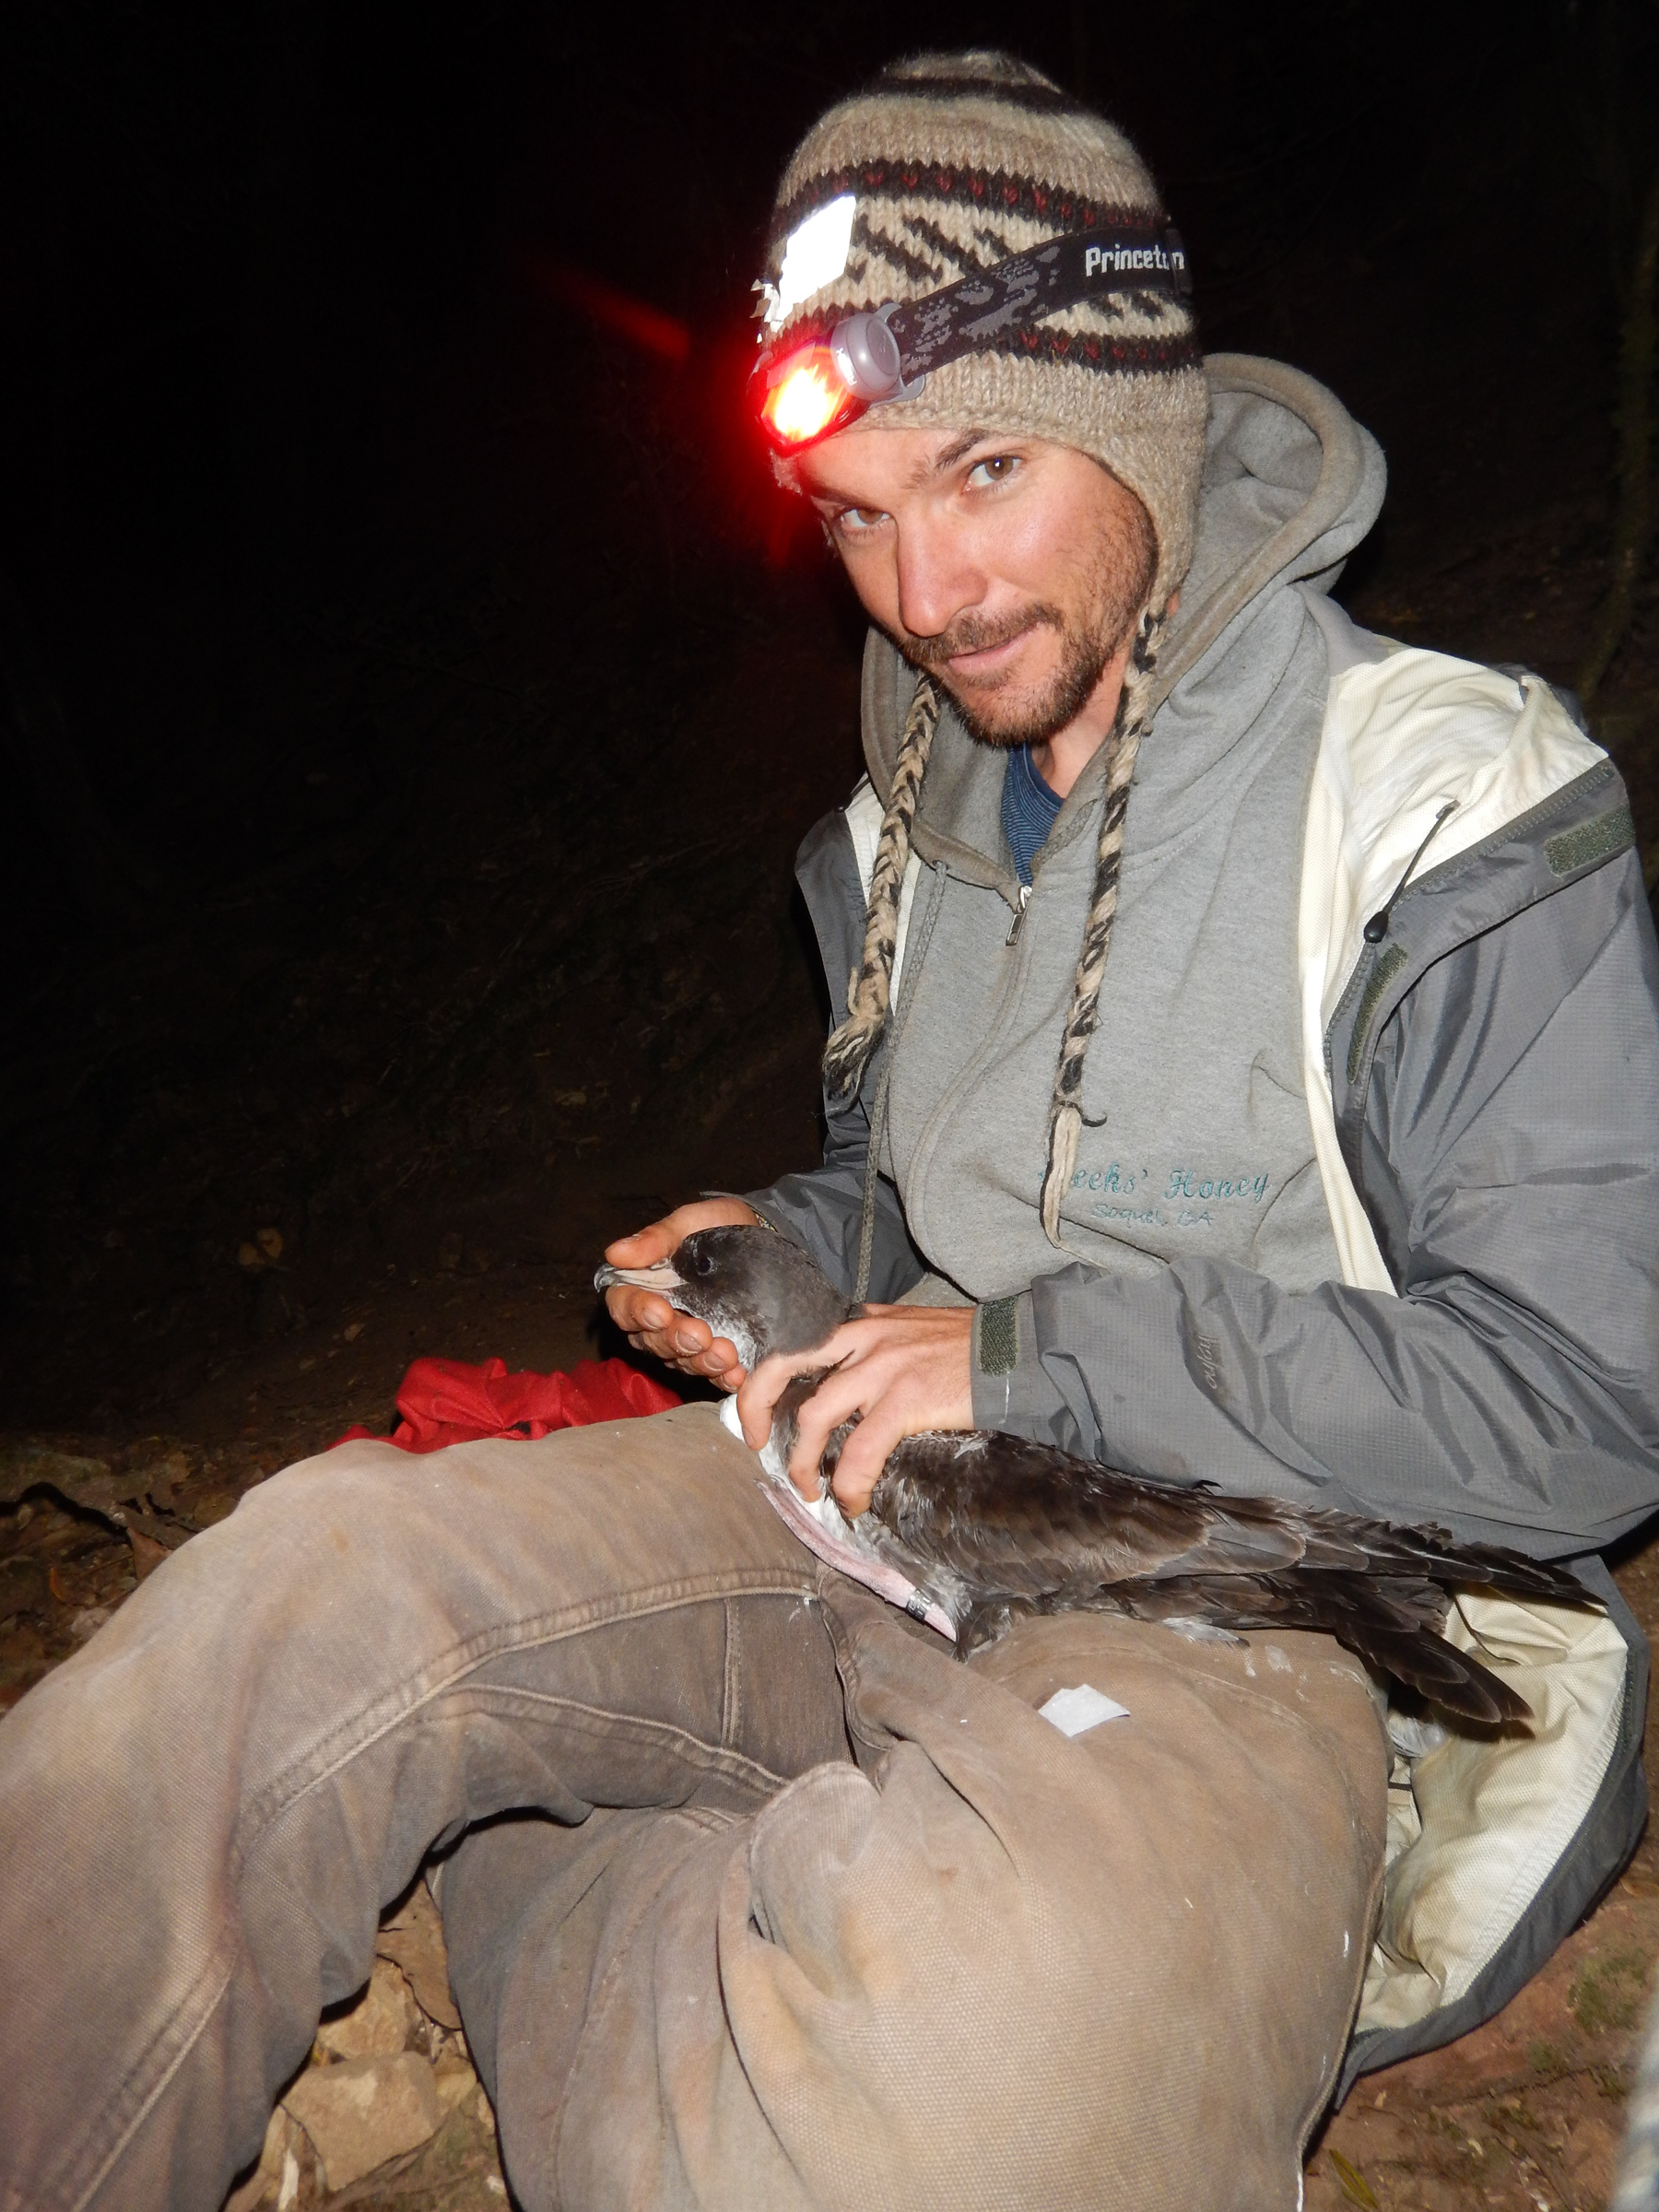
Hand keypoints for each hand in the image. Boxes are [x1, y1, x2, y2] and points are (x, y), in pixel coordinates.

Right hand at [601, 1199, 757, 1387]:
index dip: (638, 1312)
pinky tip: (738, 1375)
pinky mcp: (716, 1355)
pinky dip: (724, 1378)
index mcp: (644, 1287)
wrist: (763, 1237)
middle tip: (701, 1334)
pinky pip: (713, 1374)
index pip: (624, 1306)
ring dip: (701, 1361)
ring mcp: (687, 1341)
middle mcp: (659, 1320)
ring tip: (726, 1354)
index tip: (661, 1311)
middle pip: (652, 1340)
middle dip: (676, 1340)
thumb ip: (657, 1239)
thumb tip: (615, 1253)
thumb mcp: (690, 1222)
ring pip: (681, 1361)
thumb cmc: (717, 1226)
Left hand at [738, 1305, 973, 1515]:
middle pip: (784, 1365)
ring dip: (802, 1462)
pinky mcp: (904, 1400)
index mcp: (861, 1322)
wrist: (1016, 1350)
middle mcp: (861, 1337)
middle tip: (754, 1443)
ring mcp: (881, 1368)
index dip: (766, 1376)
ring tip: (812, 1489)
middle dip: (755, 1406)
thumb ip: (876, 1338)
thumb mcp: (911, 1324)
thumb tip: (850, 1363)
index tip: (758, 1409)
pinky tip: (855, 1501)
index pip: (796, 1341)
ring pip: (814, 1417)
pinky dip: (849, 1484)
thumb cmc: (968, 1343)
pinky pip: (860, 1451)